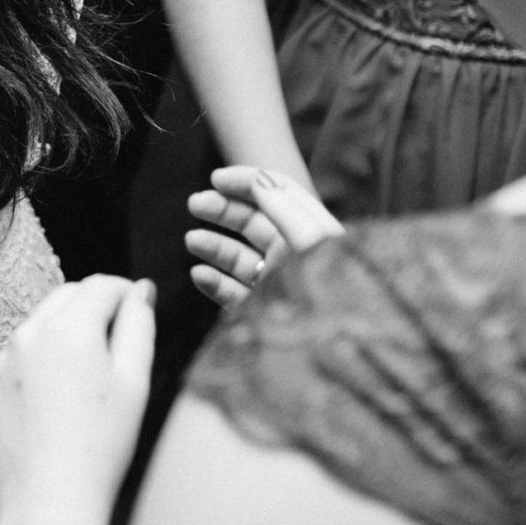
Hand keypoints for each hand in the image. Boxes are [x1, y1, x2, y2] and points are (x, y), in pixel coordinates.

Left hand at [0, 275, 155, 524]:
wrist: (48, 499)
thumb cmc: (100, 446)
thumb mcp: (133, 382)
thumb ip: (139, 325)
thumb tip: (141, 289)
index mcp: (70, 328)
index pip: (100, 286)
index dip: (124, 291)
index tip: (136, 304)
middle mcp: (29, 333)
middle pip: (66, 298)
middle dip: (92, 307)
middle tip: (115, 340)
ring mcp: (1, 357)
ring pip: (38, 326)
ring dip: (62, 335)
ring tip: (83, 381)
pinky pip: (15, 358)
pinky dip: (35, 365)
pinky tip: (52, 402)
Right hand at [183, 165, 342, 309]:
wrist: (333, 345)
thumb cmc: (328, 285)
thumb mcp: (308, 236)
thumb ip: (281, 205)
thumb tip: (254, 179)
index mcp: (310, 231)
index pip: (276, 194)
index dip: (247, 182)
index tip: (217, 179)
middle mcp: (292, 254)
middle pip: (252, 222)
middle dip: (222, 210)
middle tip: (195, 203)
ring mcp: (277, 283)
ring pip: (239, 257)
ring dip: (213, 245)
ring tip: (192, 240)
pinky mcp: (262, 311)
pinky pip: (233, 292)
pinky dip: (214, 282)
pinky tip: (200, 274)